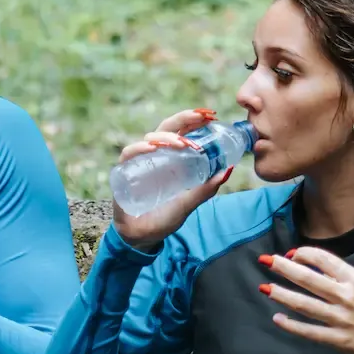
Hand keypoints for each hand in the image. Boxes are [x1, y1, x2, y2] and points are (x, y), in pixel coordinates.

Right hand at [111, 108, 231, 252]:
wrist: (141, 237)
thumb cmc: (163, 219)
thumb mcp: (188, 203)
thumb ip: (206, 189)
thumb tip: (228, 169)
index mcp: (171, 159)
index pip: (181, 132)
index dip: (193, 121)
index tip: (210, 115)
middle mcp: (155, 156)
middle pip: (166, 129)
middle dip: (183, 119)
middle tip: (200, 116)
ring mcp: (139, 162)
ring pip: (150, 138)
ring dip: (166, 137)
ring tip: (181, 143)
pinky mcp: (124, 171)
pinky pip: (129, 153)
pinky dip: (140, 147)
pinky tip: (152, 147)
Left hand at [258, 248, 353, 353]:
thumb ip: (339, 278)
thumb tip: (306, 266)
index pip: (324, 259)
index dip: (303, 254)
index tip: (290, 254)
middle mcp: (348, 297)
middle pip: (309, 279)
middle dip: (284, 268)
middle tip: (267, 261)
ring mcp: (342, 319)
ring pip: (305, 304)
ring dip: (282, 295)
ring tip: (265, 288)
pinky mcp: (339, 340)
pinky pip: (309, 331)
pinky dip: (291, 325)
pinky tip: (277, 318)